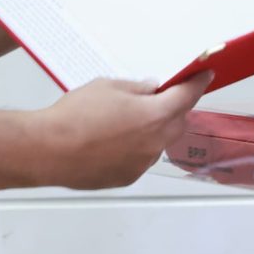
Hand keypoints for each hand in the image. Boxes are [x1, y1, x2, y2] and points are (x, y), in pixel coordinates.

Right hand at [34, 75, 212, 189]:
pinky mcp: (126, 177)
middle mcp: (154, 142)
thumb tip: (151, 90)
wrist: (49, 150)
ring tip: (123, 122)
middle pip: (176, 122)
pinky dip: (134, 148)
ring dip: (151, 131)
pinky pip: (139, 159)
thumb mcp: (107, 87)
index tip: (205, 76)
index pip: (187, 97)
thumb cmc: (75, 115)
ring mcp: (141, 163)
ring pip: (157, 143)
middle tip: (156, 99)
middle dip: (172, 109)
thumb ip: (135, 89)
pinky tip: (111, 141)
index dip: (197, 84)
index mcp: (155, 115)